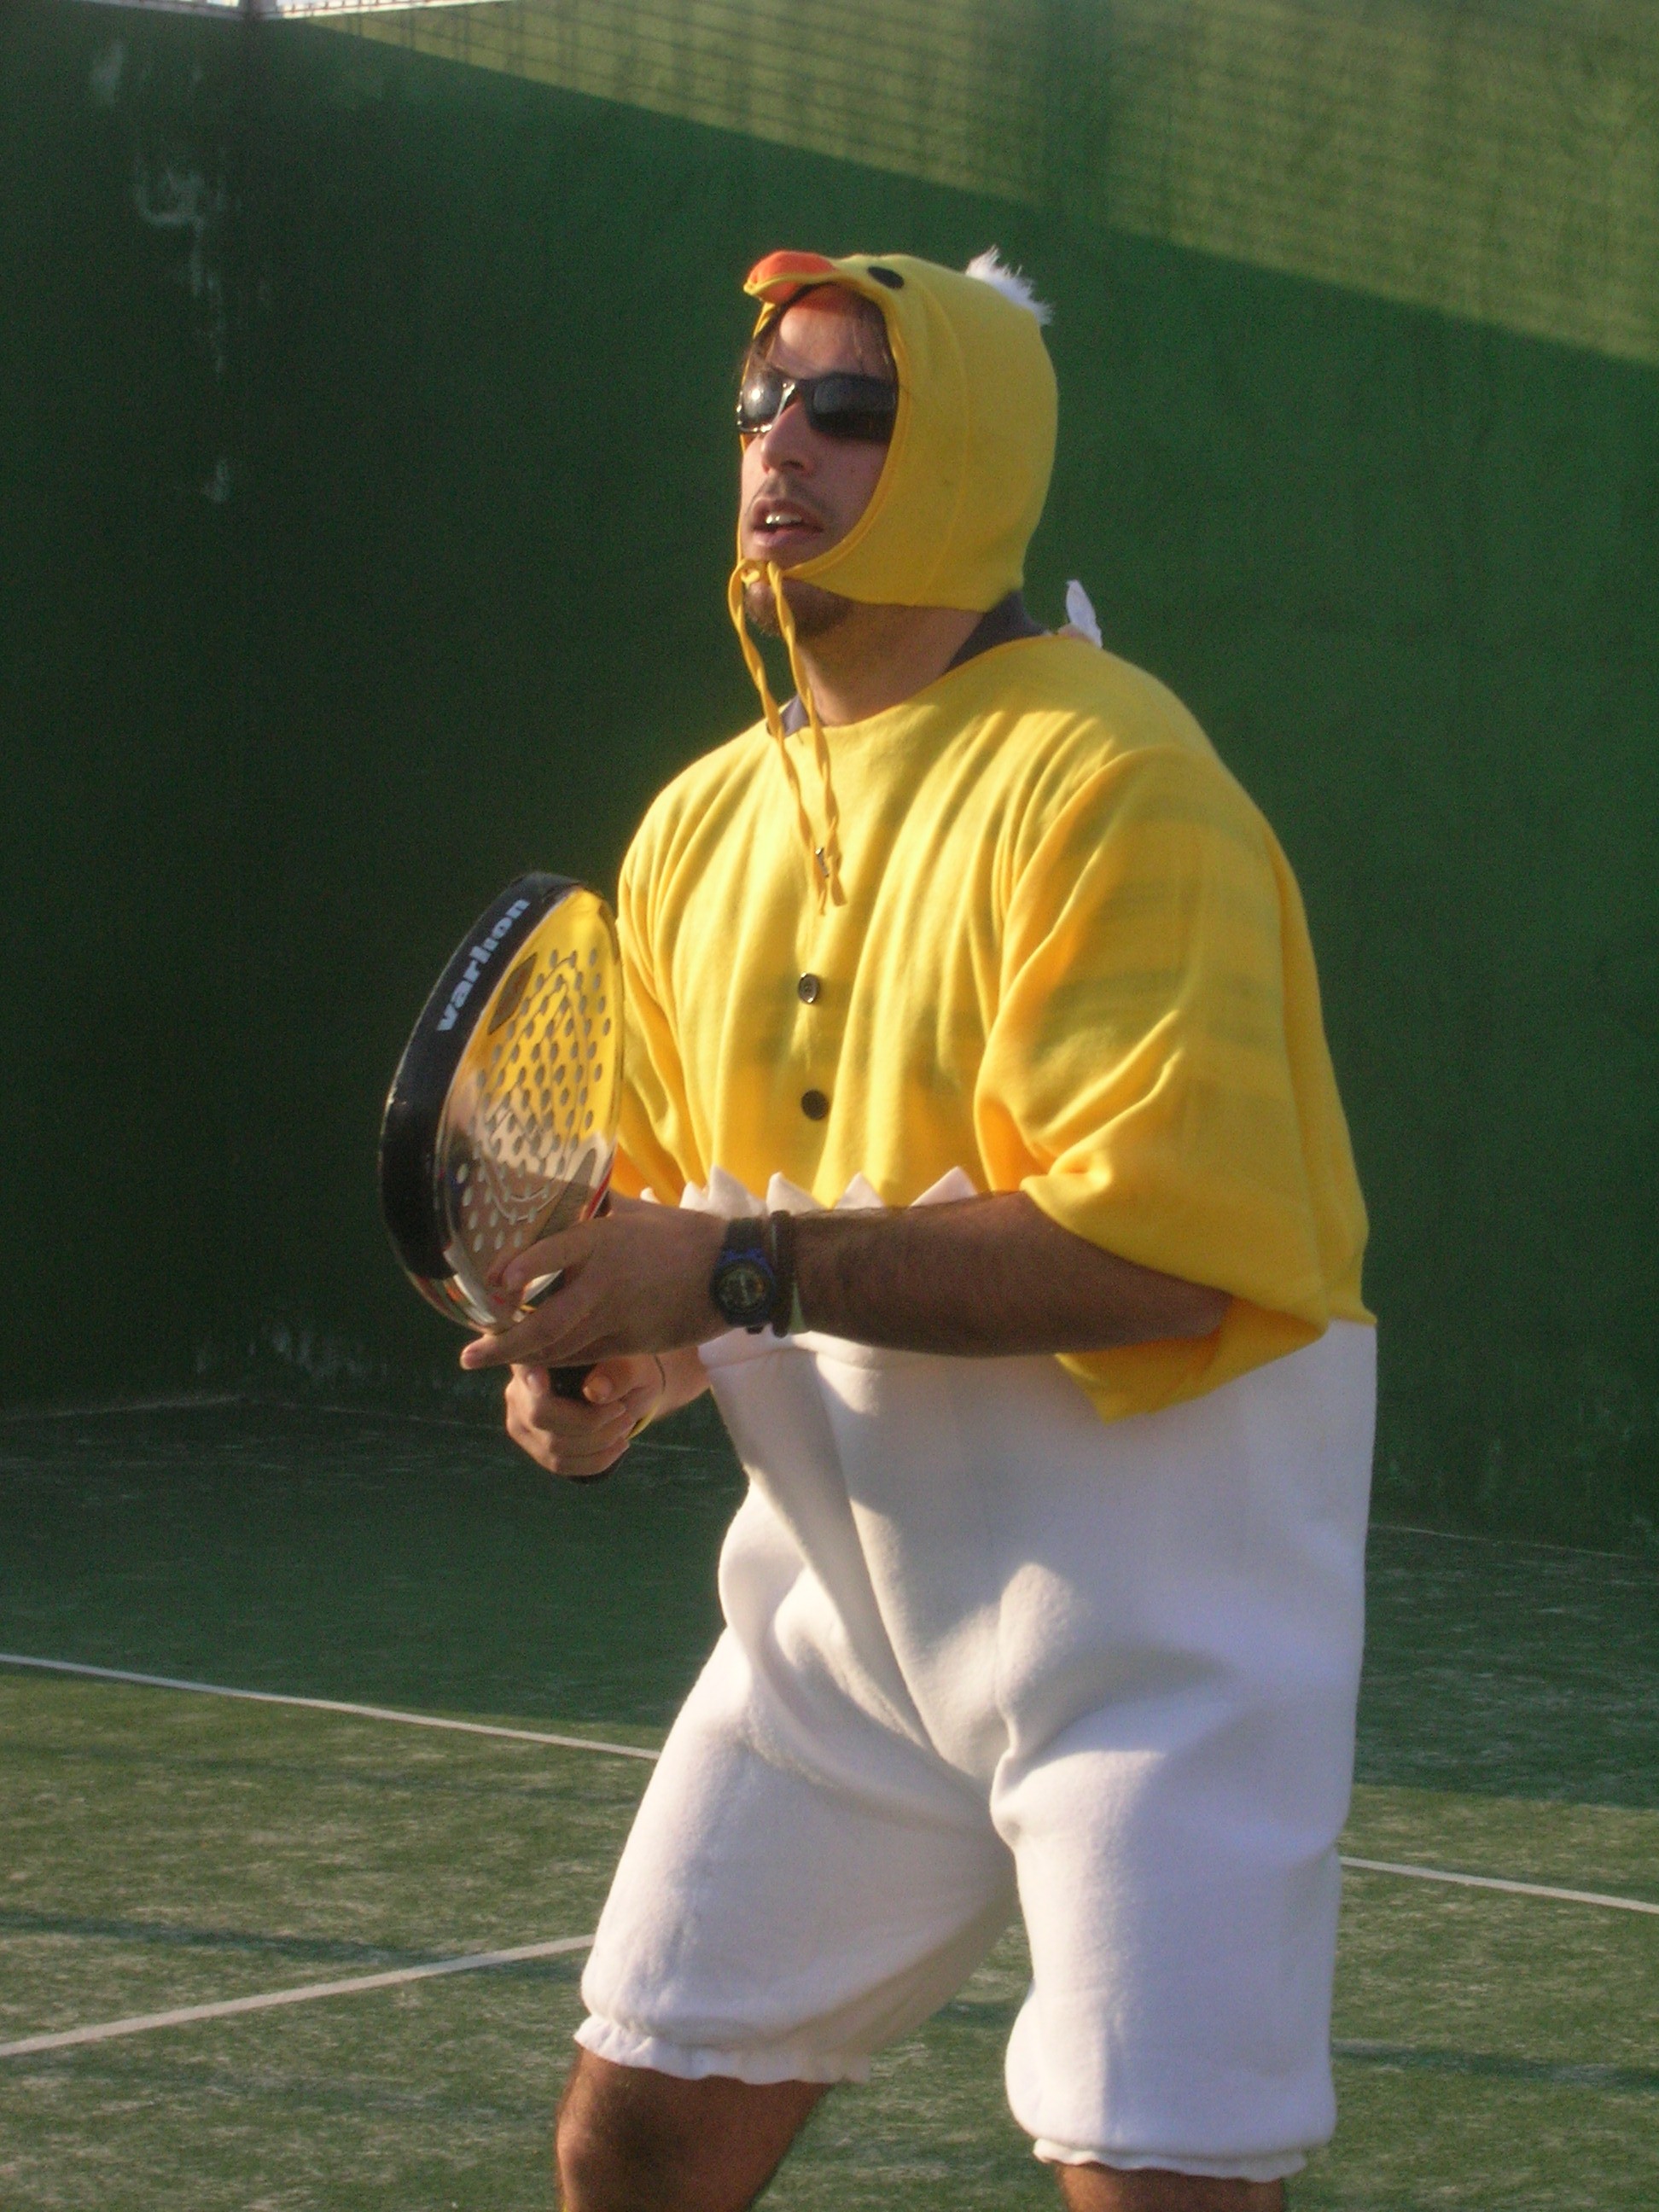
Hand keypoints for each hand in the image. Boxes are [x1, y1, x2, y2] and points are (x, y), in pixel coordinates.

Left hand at [461, 1194, 727, 1374]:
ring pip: (560, 1348)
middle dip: (501, 1344)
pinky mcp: (630, 1343)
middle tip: (468, 1355)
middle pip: (544, 1324)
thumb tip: (558, 1185)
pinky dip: (554, 1361)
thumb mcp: (636, 1210)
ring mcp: (617, 1319)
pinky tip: (533, 1362)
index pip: (552, 1253)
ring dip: (521, 1357)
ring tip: (488, 1359)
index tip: (491, 1281)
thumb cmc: (683, 1236)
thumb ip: (595, 1202)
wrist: (732, 1274)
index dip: (519, 1269)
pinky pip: (583, 1357)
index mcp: (604, 1241)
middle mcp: (604, 1284)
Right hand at [503, 1357, 665, 1481]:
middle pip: (539, 1415)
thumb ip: (619, 1373)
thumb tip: (595, 1392)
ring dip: (598, 1442)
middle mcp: (519, 1386)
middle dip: (588, 1422)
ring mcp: (521, 1419)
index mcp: (539, 1354)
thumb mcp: (634, 1365)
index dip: (528, 1376)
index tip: (541, 1382)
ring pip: (553, 1445)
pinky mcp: (534, 1446)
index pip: (523, 1365)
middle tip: (624, 1412)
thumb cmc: (626, 1369)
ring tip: (624, 1426)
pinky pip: (559, 1464)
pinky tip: (616, 1446)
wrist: (627, 1391)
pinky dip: (594, 1460)